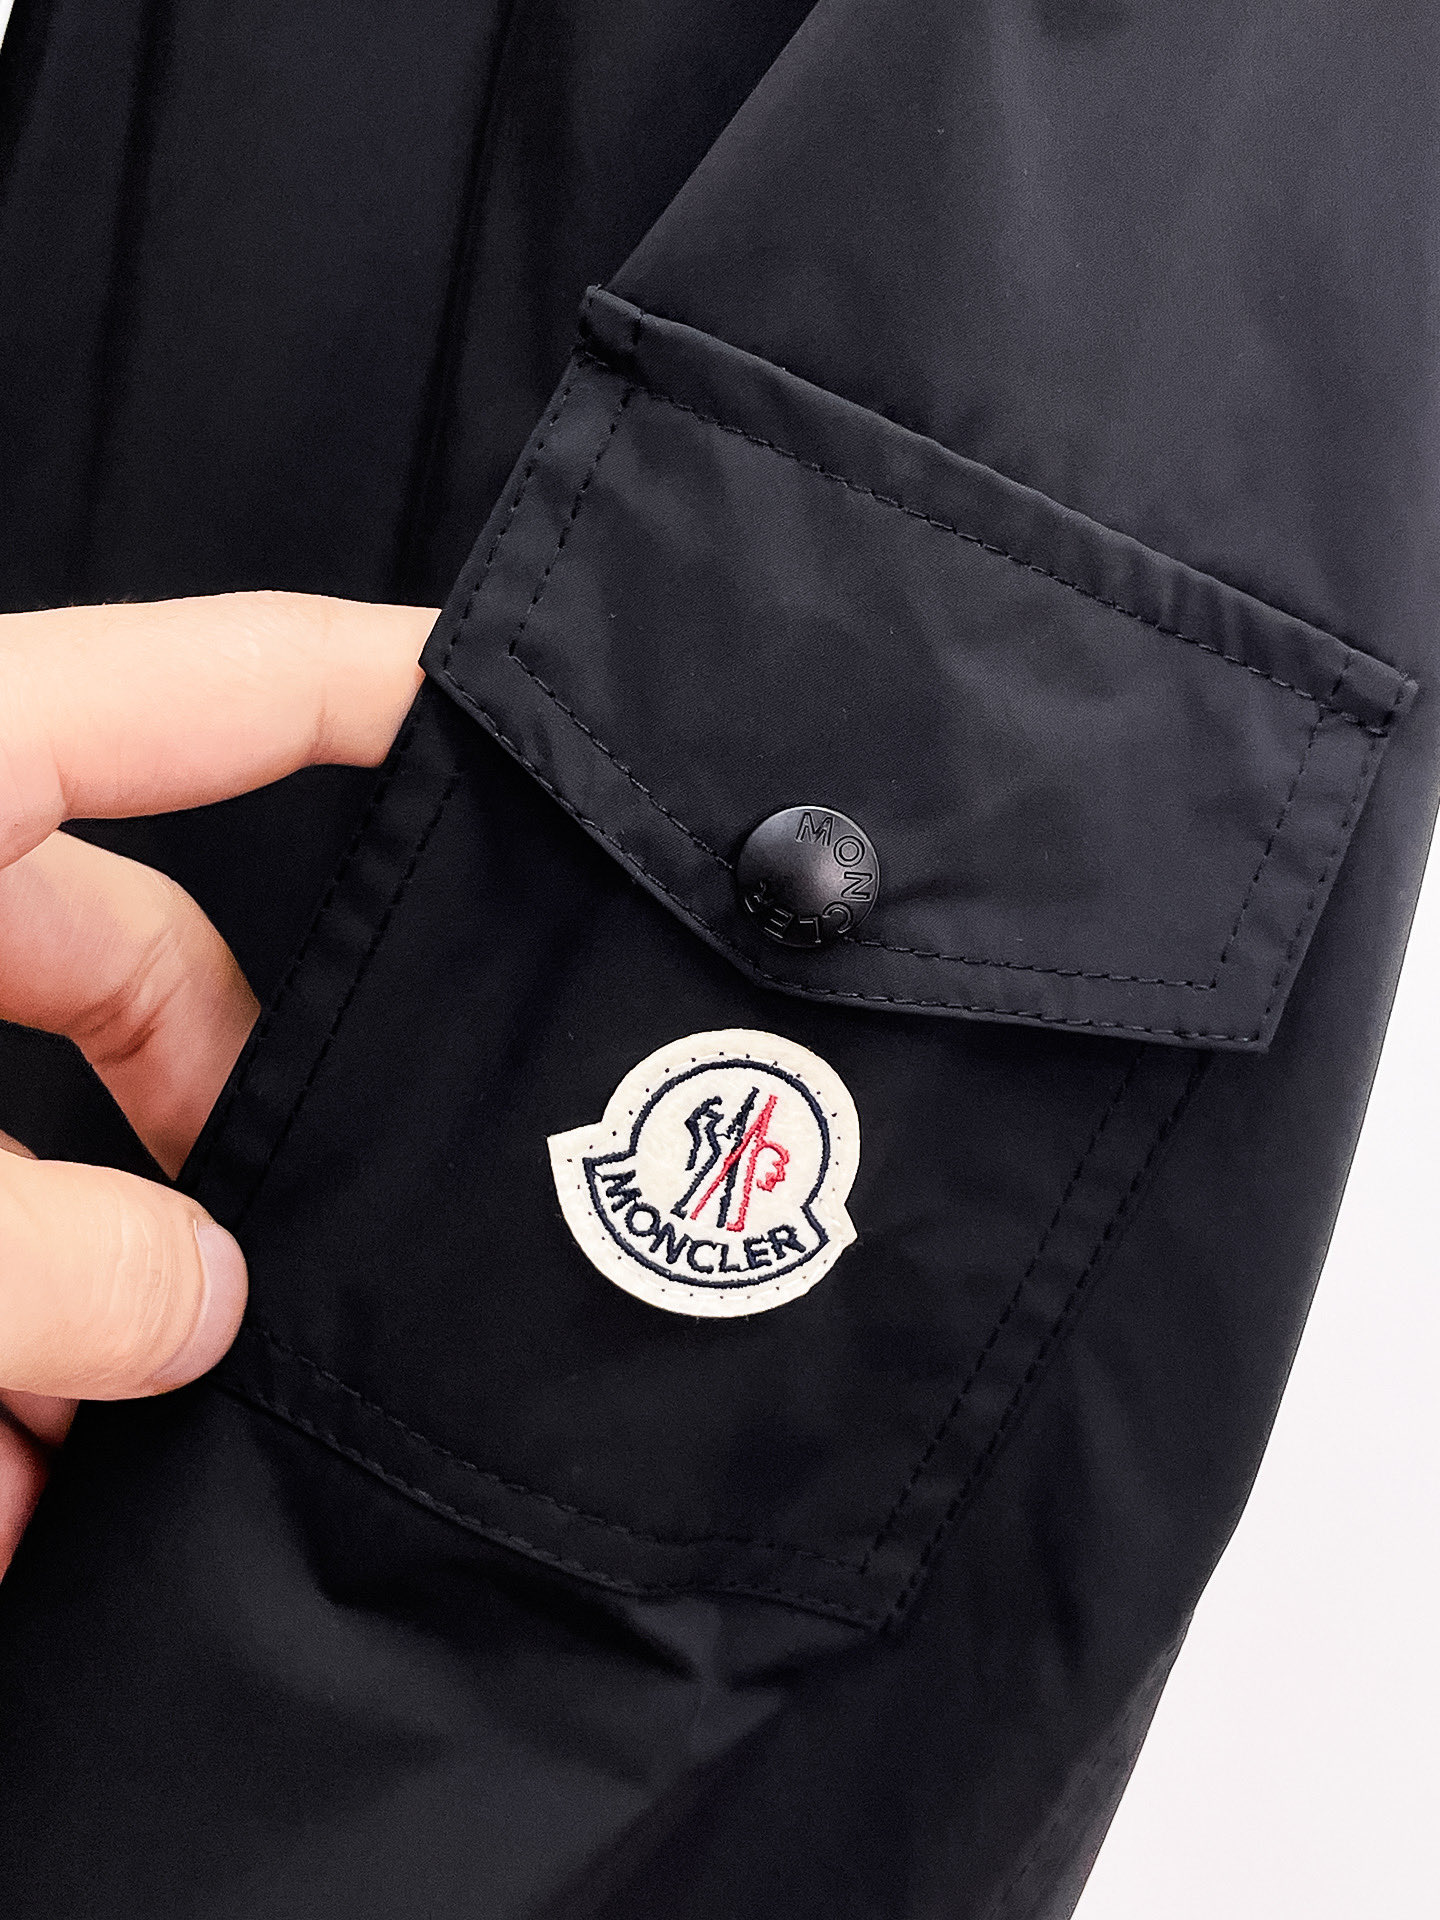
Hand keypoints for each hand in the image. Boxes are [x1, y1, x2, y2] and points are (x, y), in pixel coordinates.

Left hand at [0, 592, 431, 1576]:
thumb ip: (30, 1251)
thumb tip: (196, 1307)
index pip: (206, 682)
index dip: (379, 684)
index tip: (533, 721)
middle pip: (133, 950)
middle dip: (219, 1120)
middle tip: (280, 1260)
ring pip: (24, 1120)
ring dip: (72, 1296)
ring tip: (82, 1473)